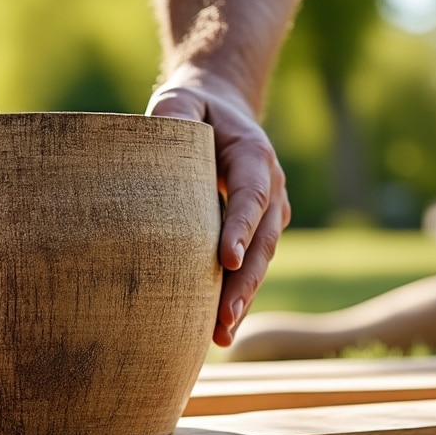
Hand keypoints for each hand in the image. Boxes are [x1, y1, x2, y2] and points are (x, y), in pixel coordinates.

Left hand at [146, 65, 289, 346]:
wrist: (221, 112)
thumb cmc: (195, 108)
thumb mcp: (181, 99)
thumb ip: (175, 113)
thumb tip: (165, 132)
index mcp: (255, 157)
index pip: (252, 196)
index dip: (242, 227)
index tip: (227, 259)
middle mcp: (271, 189)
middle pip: (263, 241)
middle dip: (245, 281)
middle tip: (225, 315)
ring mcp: (268, 215)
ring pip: (260, 262)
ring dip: (243, 298)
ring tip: (221, 335)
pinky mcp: (256, 233)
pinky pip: (250, 268)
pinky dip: (237, 297)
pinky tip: (219, 332)